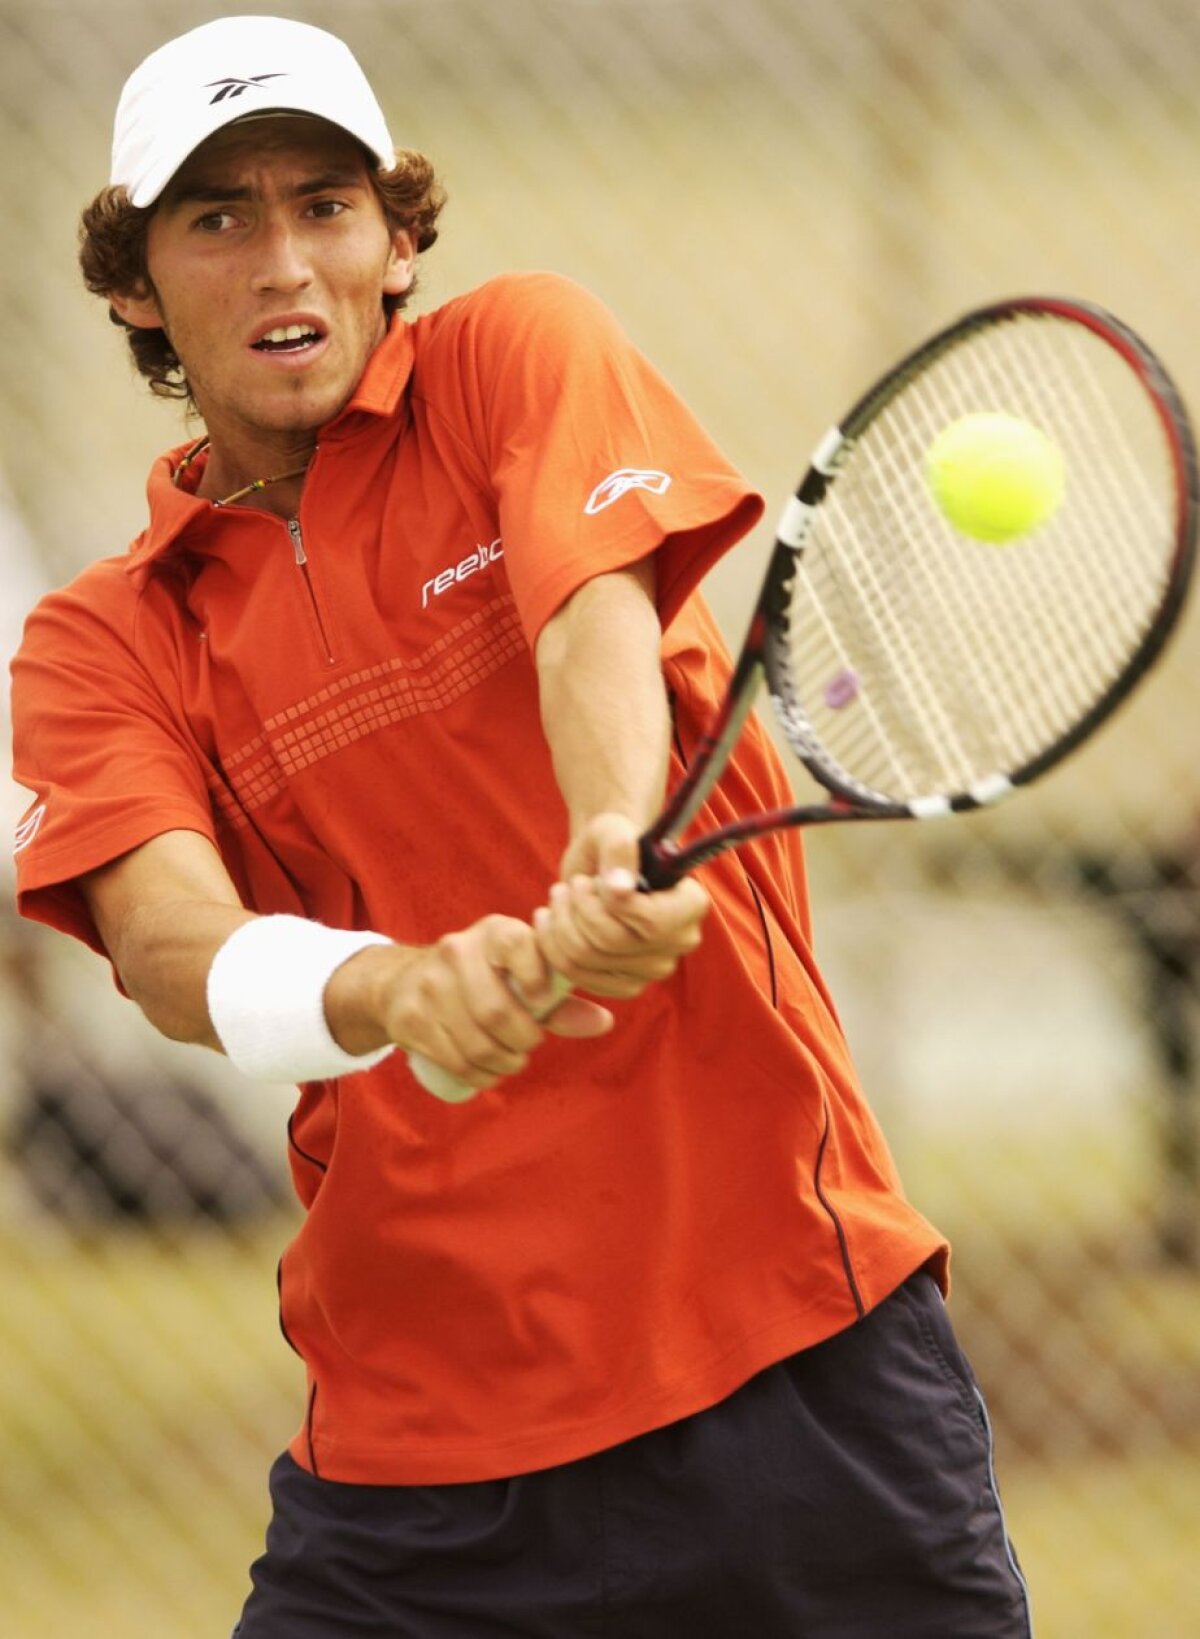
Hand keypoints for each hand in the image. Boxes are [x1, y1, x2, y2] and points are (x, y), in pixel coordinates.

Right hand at [326, 914, 612, 1091]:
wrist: (401, 981)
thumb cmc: (480, 979)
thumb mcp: (517, 975)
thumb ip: (560, 1000)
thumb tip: (604, 1023)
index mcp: (493, 933)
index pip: (518, 944)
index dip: (536, 978)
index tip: (541, 1004)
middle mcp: (456, 951)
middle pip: (495, 1011)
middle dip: (522, 1040)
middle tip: (527, 1045)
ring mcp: (429, 985)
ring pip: (476, 1042)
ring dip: (502, 1064)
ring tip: (510, 1061)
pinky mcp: (409, 1018)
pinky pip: (454, 1059)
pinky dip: (479, 1076)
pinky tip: (487, 1073)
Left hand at [535, 814, 709, 999]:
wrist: (599, 867)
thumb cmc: (610, 845)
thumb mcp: (611, 830)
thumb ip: (618, 848)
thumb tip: (620, 886)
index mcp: (691, 904)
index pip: (651, 923)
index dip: (610, 903)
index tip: (592, 880)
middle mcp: (680, 942)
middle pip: (611, 942)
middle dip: (577, 909)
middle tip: (569, 886)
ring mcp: (654, 969)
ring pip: (588, 959)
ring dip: (560, 923)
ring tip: (558, 896)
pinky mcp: (626, 985)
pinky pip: (578, 976)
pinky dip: (553, 945)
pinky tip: (551, 920)